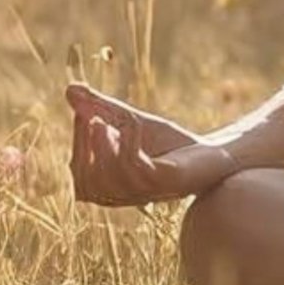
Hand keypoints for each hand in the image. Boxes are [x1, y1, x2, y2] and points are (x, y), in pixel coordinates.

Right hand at [65, 82, 236, 208]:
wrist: (213, 153)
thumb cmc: (168, 144)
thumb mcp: (127, 122)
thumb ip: (99, 108)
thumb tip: (70, 89)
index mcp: (109, 187)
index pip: (79, 172)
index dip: (77, 142)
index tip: (83, 112)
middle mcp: (123, 196)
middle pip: (88, 180)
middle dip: (86, 146)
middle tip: (95, 117)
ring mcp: (145, 191)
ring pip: (110, 177)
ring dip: (105, 146)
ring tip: (109, 121)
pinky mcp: (165, 181)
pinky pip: (137, 167)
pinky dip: (129, 143)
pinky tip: (133, 124)